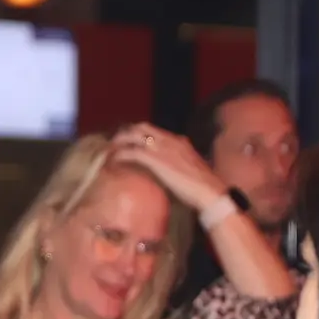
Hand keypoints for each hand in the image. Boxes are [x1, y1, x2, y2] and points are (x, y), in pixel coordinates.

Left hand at [109, 124, 226, 211]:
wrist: (209, 191)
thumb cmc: (203, 186)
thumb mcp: (191, 168)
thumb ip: (181, 164)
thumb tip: (173, 172)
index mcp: (178, 141)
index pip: (153, 130)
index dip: (138, 134)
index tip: (128, 141)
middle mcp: (169, 139)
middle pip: (141, 127)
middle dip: (125, 133)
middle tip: (115, 144)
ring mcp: (162, 148)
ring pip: (134, 136)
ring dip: (119, 142)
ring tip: (109, 151)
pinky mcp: (156, 160)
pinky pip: (132, 152)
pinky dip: (121, 155)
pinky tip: (113, 161)